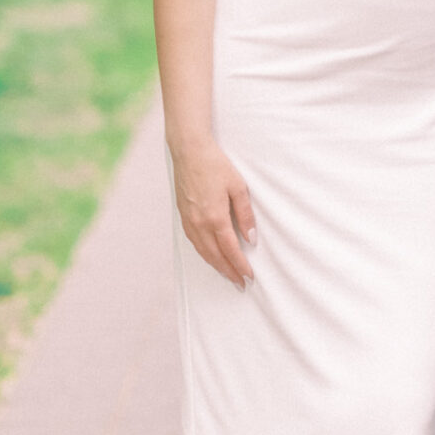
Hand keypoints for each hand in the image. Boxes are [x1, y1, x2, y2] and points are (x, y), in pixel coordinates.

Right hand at [172, 137, 257, 285]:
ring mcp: (189, 221)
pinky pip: (194, 242)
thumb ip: (245, 215)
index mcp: (215, 217)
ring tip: (227, 275)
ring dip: (216, 266)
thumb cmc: (216, 165)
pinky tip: (211, 256)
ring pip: (203, 252)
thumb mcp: (238, 187)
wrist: (189, 151)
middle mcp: (199, 223)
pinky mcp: (183, 216)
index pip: (230, 250)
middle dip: (228, 271)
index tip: (249, 277)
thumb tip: (251, 239)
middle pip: (215, 256)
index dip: (240, 265)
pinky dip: (204, 254)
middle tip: (240, 284)